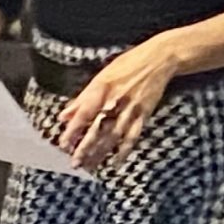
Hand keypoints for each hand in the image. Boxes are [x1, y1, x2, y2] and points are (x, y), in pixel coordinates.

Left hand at [56, 36, 181, 167]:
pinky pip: (133, 135)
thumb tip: (64, 115)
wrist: (160, 58)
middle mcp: (116, 100)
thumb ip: (83, 97)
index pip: (84, 114)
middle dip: (85, 147)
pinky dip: (125, 150)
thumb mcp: (102, 75)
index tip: (63, 144)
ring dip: (101, 152)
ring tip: (90, 166)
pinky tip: (117, 161)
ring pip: (114, 135)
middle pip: (98, 128)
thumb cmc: (130, 63)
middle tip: (75, 163)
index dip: (73, 130)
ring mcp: (131, 108)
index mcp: (102, 89)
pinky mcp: (144, 113)